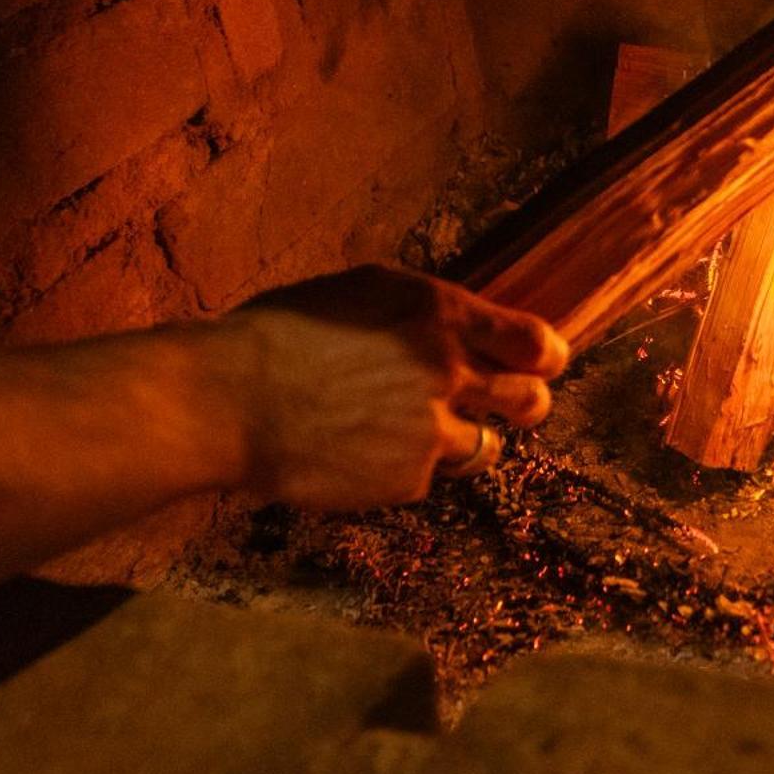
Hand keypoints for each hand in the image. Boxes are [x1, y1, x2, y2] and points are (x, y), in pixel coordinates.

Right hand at [225, 267, 568, 509]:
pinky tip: (360, 453)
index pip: (536, 343)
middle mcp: (448, 370)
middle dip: (525, 404)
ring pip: (487, 448)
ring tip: (410, 431)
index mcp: (440, 313)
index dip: (545, 358)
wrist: (228, 400)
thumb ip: (426, 314)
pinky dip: (405, 469)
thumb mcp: (364, 294)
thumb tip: (469, 329)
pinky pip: (428, 477)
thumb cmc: (282, 335)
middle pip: (532, 400)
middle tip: (506, 406)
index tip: (541, 364)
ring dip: (461, 442)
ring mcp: (433, 430)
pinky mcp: (408, 479)